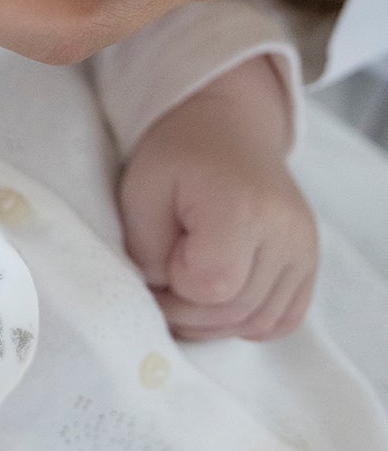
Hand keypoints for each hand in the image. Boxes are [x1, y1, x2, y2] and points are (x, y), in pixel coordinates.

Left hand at [117, 58, 317, 340]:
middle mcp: (285, 231)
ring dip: (215, 322)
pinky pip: (283, 318)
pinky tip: (221, 298)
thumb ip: (146, 250)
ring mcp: (304, 248)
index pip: (211, 287)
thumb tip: (165, 294)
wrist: (227, 128)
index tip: (161, 255)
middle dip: (188, 312)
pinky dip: (248, 320)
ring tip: (186, 291)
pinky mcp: (310, 260)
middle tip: (161, 285)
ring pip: (260, 322)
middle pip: (236, 310)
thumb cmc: (178, 156)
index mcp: (241, 207)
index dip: (176, 284)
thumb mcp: (140, 190)